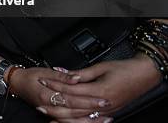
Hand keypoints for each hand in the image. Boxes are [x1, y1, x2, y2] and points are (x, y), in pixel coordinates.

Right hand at [8, 67, 109, 119]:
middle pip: (74, 112)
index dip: (89, 100)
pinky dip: (79, 122)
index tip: (104, 98)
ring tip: (105, 119)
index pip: (72, 100)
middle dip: (93, 112)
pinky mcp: (52, 113)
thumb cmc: (29, 75)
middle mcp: (49, 106)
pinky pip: (67, 121)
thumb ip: (62, 76)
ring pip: (72, 120)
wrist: (16, 82)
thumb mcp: (44, 71)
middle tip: (108, 108)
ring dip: (89, 121)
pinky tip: (90, 121)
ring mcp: (50, 111)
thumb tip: (76, 78)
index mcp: (46, 94)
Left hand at [42, 56, 161, 121]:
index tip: (43, 82)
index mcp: (99, 90)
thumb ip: (80, 73)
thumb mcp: (101, 67)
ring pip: (80, 117)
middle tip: (39, 106)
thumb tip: (62, 71)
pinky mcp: (109, 112)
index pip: (70, 89)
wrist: (144, 75)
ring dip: (63, 117)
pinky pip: (90, 120)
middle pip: (73, 107)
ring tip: (50, 116)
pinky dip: (77, 122)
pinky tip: (68, 121)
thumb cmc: (124, 69)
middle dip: (55, 107)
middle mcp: (102, 103)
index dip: (55, 86)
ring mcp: (106, 110)